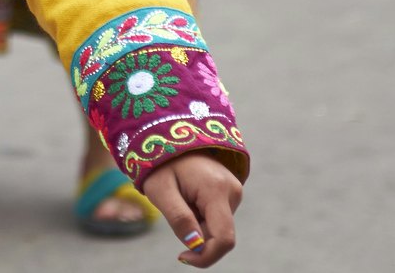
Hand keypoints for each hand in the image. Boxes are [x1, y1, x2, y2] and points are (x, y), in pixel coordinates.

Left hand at [141, 152, 243, 266]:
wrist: (169, 136)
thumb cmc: (160, 164)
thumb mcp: (161, 191)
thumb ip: (179, 219)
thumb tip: (196, 246)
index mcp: (217, 190)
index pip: (224, 238)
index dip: (206, 256)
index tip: (183, 258)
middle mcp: (232, 191)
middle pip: (219, 234)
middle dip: (196, 234)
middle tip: (173, 210)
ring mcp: (234, 190)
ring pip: (217, 227)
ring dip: (197, 223)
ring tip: (180, 198)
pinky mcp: (230, 192)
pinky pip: (217, 216)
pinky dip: (200, 216)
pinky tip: (188, 197)